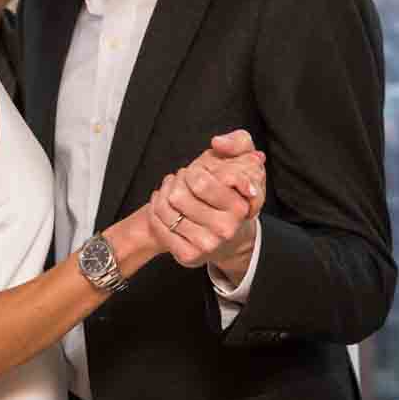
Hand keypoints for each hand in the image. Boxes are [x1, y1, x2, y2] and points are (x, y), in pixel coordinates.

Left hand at [146, 134, 266, 272]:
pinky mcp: (189, 256)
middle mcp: (225, 229)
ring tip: (170, 190)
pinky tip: (162, 206)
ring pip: (165, 210)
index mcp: (239, 207)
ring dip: (162, 194)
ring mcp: (207, 245)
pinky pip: (160, 228)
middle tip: (180, 181)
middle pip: (178, 196)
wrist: (230, 235)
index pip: (199, 182)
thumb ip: (238, 143)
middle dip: (175, 182)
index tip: (195, 174)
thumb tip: (217, 143)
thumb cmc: (231, 191)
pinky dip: (155, 212)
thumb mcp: (243, 159)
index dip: (191, 173)